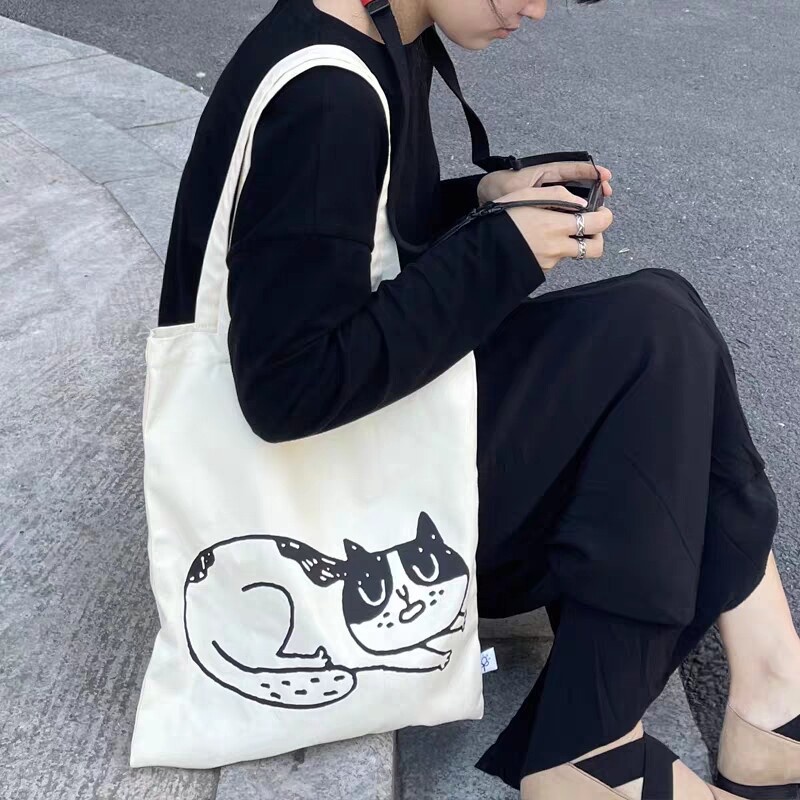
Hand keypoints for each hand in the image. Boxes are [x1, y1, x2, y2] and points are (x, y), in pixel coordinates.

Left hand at [477, 161, 612, 205]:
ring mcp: (546, 194)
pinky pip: (562, 207)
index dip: (589, 172)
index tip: (605, 176)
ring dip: (586, 200)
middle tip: (608, 192)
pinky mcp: (543, 206)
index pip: (572, 169)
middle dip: (594, 186)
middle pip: (576, 182)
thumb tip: (576, 205)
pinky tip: (581, 220)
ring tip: (600, 206)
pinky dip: (572, 212)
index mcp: (544, 171)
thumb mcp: (523, 190)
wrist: (483, 197)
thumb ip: (549, 195)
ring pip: (571, 195)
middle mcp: (548, 181)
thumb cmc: (499, 188)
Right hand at [499, 185, 614, 271]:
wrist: (480, 248)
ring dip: (570, 242)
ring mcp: (549, 262)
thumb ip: (557, 195)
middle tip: (589, 227)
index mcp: (555, 225)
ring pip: (572, 253)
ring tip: (552, 231)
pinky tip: (536, 240)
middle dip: (598, 238)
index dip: (605, 216)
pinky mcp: (540, 270)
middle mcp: (556, 247)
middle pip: (595, 249)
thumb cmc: (500, 218)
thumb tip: (581, 203)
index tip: (601, 211)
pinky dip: (551, 249)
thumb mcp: (526, 194)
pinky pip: (554, 259)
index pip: (598, 224)